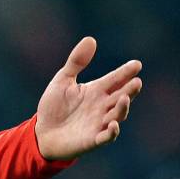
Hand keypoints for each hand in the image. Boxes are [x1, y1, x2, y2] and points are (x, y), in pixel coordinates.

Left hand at [35, 36, 142, 160]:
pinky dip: (112, 131)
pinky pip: (106, 136)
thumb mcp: (62, 81)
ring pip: (117, 115)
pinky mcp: (93, 139)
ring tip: (125, 98)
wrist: (42, 133)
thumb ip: (76, 62)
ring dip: (122, 108)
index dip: (126, 73)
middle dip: (130, 90)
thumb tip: (91, 39)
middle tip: (137, 81)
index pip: (115, 80)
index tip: (136, 64)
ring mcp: (99, 123)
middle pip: (121, 96)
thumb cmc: (54, 107)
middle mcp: (102, 106)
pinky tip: (113, 124)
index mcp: (97, 91)